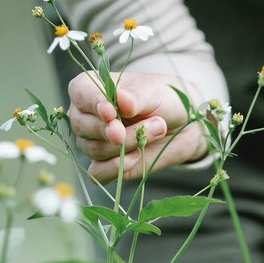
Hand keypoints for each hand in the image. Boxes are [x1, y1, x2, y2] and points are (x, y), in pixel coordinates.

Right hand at [67, 71, 207, 183]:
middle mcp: (86, 116)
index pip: (80, 94)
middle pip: (84, 127)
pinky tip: (137, 157)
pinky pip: (98, 174)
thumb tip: (122, 100)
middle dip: (112, 130)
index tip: (111, 112)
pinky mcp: (105, 165)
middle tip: (147, 125)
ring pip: (95, 150)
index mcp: (90, 89)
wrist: (183, 123)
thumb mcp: (153, 92)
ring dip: (127, 144)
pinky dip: (116, 168)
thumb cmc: (163, 99)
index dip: (94, 104)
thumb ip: (135, 97)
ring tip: (158, 130)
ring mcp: (93, 141)